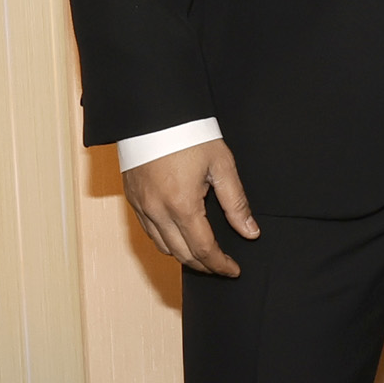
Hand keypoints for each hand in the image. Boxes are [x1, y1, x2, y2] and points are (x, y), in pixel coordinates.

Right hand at [125, 139, 258, 277]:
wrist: (154, 112)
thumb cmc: (189, 134)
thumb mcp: (221, 165)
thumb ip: (236, 203)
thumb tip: (250, 232)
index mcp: (182, 205)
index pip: (204, 250)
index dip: (220, 265)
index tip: (233, 270)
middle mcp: (158, 211)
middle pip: (182, 255)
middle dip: (204, 265)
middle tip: (222, 266)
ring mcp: (142, 207)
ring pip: (163, 247)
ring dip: (184, 256)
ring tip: (203, 254)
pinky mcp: (133, 199)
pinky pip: (149, 232)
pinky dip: (166, 242)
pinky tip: (180, 236)